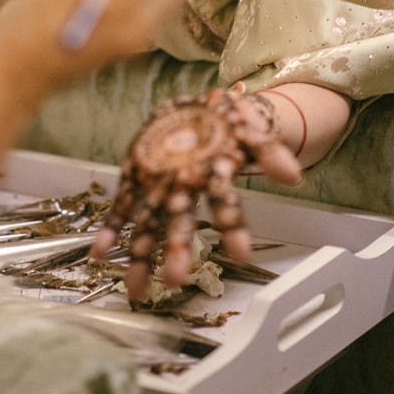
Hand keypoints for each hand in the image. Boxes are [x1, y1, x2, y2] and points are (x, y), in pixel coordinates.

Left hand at [91, 88, 301, 300]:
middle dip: (178, 252)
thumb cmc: (228, 120)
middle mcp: (186, 188)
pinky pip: (122, 207)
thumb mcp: (252, 127)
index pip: (227, 205)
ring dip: (141, 256)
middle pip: (183, 223)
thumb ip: (270, 150)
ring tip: (135, 288)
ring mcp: (159, 186)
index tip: (241, 255)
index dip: (233, 229)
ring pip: (149, 225)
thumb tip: (293, 175)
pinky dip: (110, 229)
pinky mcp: (136, 177)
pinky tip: (100, 253)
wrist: (199, 105)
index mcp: (215, 175)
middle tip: (175, 281)